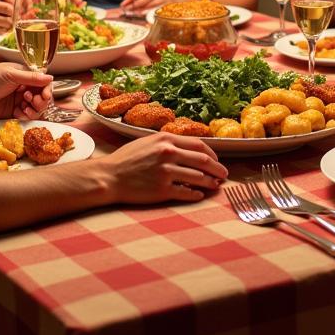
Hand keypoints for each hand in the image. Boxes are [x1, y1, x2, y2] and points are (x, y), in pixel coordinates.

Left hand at [0, 63, 52, 120]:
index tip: (44, 94)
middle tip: (33, 102)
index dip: (46, 88)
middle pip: (42, 95)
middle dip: (42, 100)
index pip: (42, 81)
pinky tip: (19, 114)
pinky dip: (27, 116)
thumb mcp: (10, 75)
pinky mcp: (13, 113)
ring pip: (37, 107)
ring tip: (26, 109)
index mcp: (22, 74)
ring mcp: (18, 101)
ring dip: (36, 109)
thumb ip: (31, 77)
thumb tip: (50, 77)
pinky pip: (28, 116)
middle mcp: (22, 87)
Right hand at [102, 132, 227, 203]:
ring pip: (199, 178)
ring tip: (215, 186)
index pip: (199, 145)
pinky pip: (187, 193)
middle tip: (224, 175)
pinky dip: (196, 195)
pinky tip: (199, 195)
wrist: (109, 176)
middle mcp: (168, 154)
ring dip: (210, 183)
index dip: (213, 154)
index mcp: (166, 139)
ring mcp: (166, 172)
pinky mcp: (162, 190)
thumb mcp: (148, 142)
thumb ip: (168, 143)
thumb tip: (189, 149)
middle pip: (204, 161)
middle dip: (218, 169)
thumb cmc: (127, 159)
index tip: (217, 160)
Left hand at [120, 0, 172, 12]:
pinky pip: (156, 10)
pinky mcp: (168, 5)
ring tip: (132, 13)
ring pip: (149, 5)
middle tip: (126, 10)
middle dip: (134, 5)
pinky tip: (142, 14)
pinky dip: (148, 12)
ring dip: (140, 10)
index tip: (123, 3)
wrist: (176, 1)